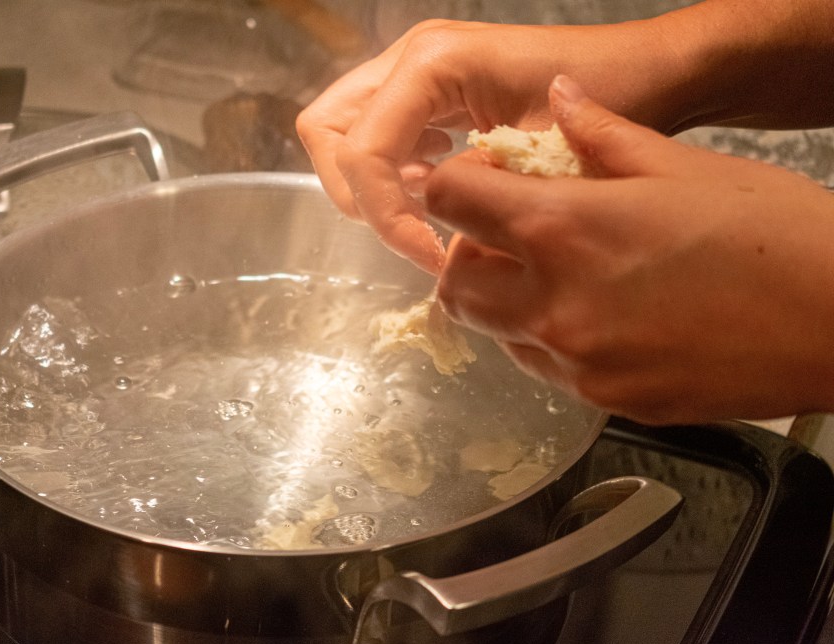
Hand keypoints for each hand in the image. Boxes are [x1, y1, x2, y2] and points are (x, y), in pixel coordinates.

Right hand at [296, 19, 679, 274]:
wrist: (648, 68)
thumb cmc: (615, 94)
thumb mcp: (545, 151)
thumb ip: (477, 186)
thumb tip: (432, 218)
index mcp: (433, 63)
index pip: (363, 150)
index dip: (383, 214)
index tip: (427, 254)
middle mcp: (411, 58)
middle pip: (326, 130)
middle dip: (356, 194)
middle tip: (409, 233)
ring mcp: (415, 72)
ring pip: (343, 133)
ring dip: (371, 185)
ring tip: (425, 216)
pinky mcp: (427, 90)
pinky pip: (378, 135)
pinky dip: (391, 172)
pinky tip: (435, 191)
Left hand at [429, 76, 833, 423]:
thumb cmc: (775, 233)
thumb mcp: (683, 165)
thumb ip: (601, 134)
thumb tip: (559, 98)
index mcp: (562, 230)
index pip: (450, 203)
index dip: (459, 186)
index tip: (487, 182)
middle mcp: (553, 305)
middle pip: (454, 286)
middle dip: (469, 256)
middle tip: (514, 237)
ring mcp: (577, 364)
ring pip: (495, 334)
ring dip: (508, 302)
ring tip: (566, 277)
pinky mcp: (606, 402)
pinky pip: (546, 370)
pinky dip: (550, 341)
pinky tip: (601, 317)